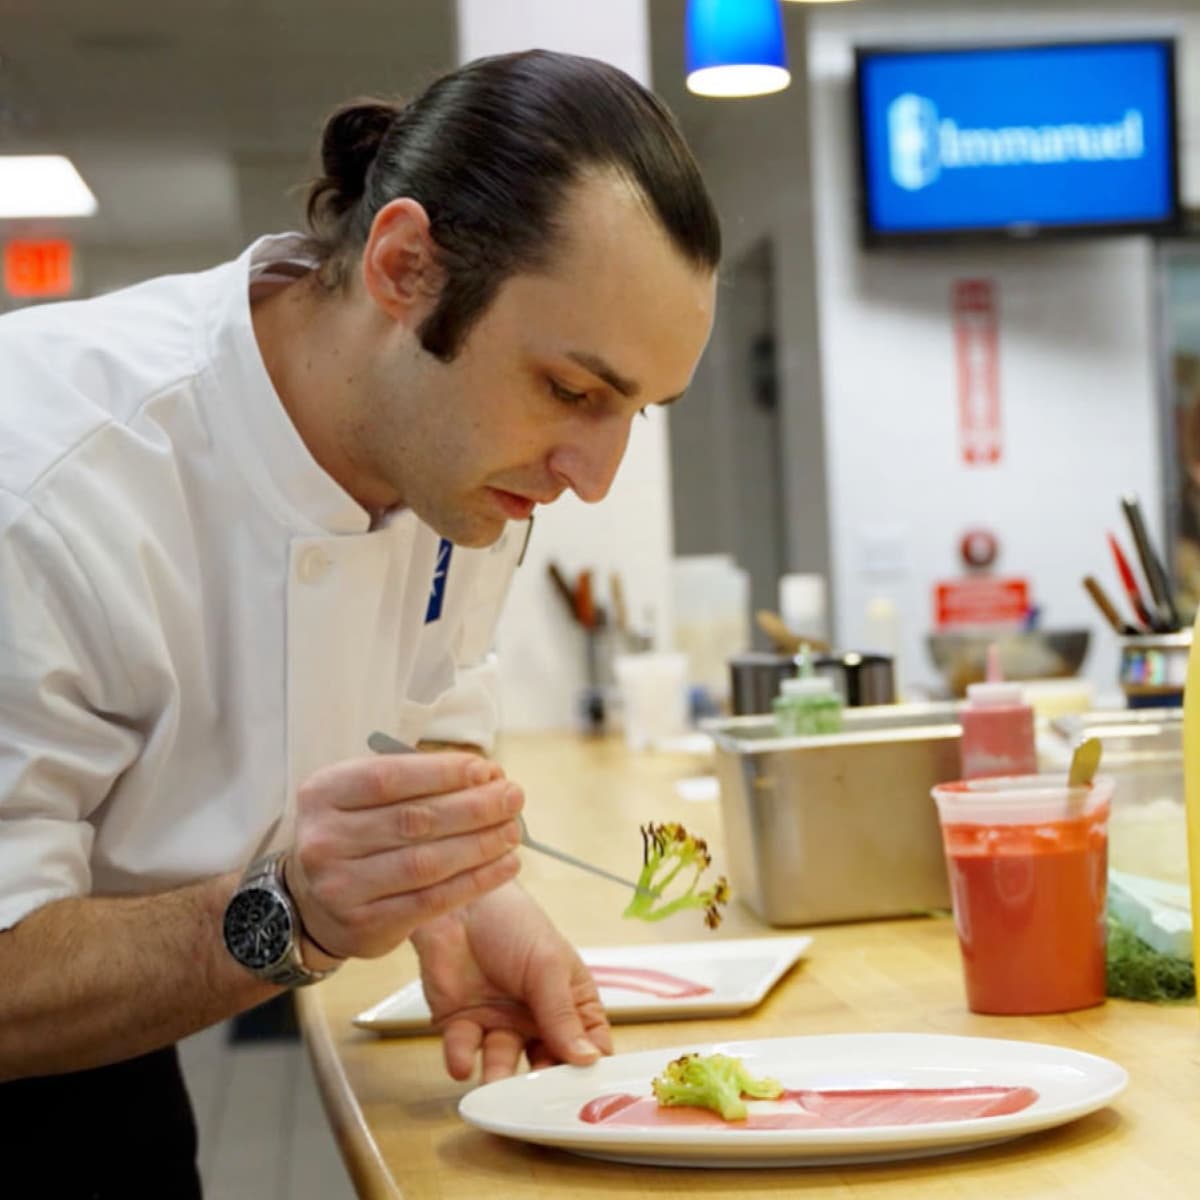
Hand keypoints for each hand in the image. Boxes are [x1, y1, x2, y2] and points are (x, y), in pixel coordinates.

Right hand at [286, 751, 523, 959]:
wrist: (307, 902)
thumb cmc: (352, 834)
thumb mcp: (360, 796)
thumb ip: (415, 782)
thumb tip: (486, 776)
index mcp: (323, 794)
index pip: (390, 777)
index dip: (444, 773)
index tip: (487, 770)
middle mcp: (325, 840)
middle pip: (414, 820)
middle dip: (474, 807)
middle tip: (514, 797)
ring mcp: (341, 887)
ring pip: (427, 862)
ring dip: (480, 844)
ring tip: (513, 830)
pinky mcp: (365, 924)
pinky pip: (432, 900)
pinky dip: (475, 881)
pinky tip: (505, 865)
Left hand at [411, 882, 612, 1082]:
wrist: (459, 901)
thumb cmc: (514, 921)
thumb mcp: (547, 964)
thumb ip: (562, 1013)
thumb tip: (587, 1059)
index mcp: (569, 1000)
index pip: (589, 1044)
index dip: (590, 1069)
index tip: (586, 1092)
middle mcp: (535, 1018)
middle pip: (547, 1064)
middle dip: (542, 1082)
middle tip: (538, 1097)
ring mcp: (499, 1023)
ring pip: (503, 1063)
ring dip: (500, 1076)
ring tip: (496, 1082)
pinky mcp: (461, 1024)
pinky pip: (463, 1051)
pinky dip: (462, 1060)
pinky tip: (463, 1062)